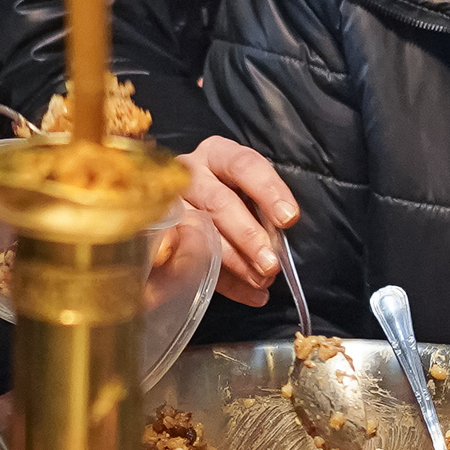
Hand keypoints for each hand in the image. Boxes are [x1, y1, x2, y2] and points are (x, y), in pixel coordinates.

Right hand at [175, 135, 300, 306]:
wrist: (192, 205)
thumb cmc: (234, 197)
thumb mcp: (249, 192)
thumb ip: (262, 209)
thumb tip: (280, 245)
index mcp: (218, 155)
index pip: (244, 165)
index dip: (268, 191)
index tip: (288, 219)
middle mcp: (190, 173)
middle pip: (219, 202)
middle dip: (248, 236)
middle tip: (270, 264)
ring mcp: (172, 204)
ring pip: (200, 232)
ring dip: (235, 262)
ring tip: (262, 281)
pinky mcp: (161, 235)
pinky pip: (188, 260)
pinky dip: (223, 282)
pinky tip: (250, 294)